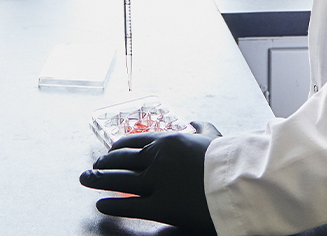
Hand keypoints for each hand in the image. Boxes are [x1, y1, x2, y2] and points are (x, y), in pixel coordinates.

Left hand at [80, 121, 221, 232]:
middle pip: (122, 160)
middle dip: (104, 162)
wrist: (240, 179)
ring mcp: (157, 182)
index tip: (109, 150)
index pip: (135, 142)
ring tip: (85, 179)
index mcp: (169, 141)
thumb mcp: (214, 135)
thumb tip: (195, 121)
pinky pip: (130, 205)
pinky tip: (101, 204)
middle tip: (93, 165)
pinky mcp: (161, 205)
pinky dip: (112, 204)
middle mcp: (158, 159)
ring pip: (120, 179)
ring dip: (99, 179)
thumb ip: (202, 129)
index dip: (118, 147)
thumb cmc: (229, 158)